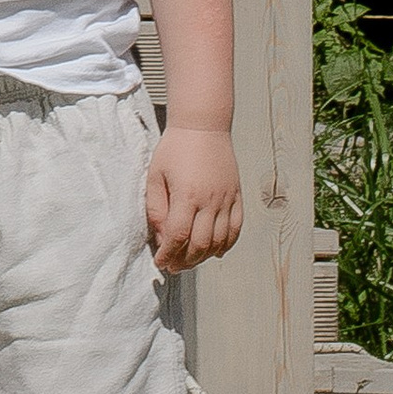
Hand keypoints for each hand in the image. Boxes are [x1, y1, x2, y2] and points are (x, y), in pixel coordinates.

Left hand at [147, 121, 242, 272]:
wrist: (203, 126)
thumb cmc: (174, 148)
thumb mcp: (155, 176)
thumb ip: (156, 209)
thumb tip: (161, 238)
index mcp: (187, 196)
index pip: (178, 237)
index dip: (168, 255)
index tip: (160, 263)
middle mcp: (210, 202)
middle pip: (200, 245)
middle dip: (185, 261)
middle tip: (173, 267)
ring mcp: (227, 200)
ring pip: (220, 241)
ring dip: (204, 257)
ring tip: (189, 261)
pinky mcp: (237, 197)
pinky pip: (236, 229)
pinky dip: (227, 245)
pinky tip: (215, 251)